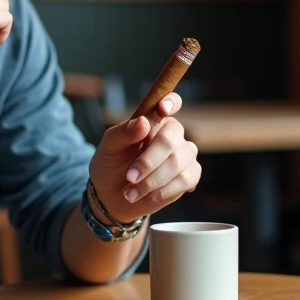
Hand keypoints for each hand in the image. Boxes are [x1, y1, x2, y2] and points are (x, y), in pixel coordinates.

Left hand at [87, 93, 200, 221]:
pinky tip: (149, 195)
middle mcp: (173, 134)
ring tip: (131, 192)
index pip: (171, 102)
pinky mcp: (190, 176)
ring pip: (178, 163)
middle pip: (170, 140)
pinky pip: (185, 180)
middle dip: (148, 161)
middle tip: (129, 177)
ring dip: (152, 180)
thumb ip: (124, 132)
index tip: (162, 109)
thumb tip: (143, 122)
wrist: (112, 196)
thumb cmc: (110, 165)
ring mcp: (184, 155)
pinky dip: (164, 190)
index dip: (171, 103)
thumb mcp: (109, 147)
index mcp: (155, 120)